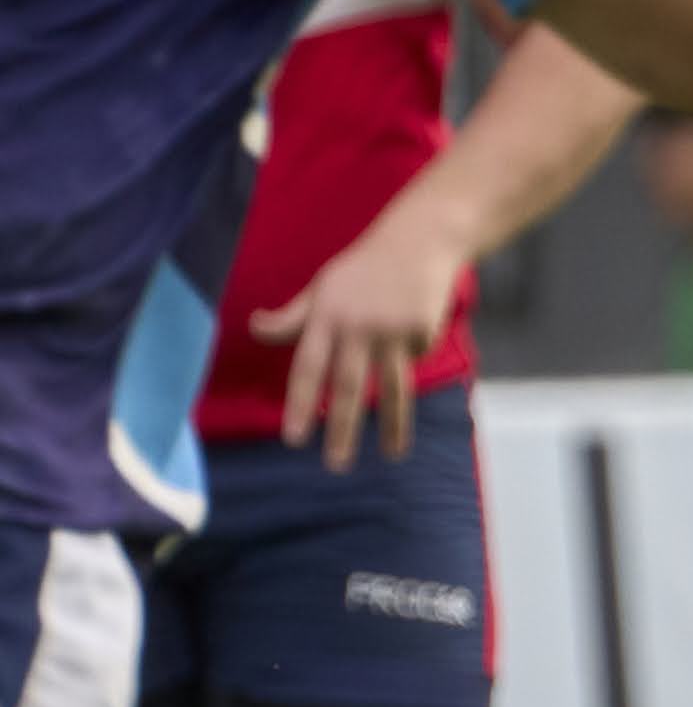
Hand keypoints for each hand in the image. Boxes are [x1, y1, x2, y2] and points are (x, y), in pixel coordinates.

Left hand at [254, 218, 471, 468]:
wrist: (420, 240)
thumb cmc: (365, 266)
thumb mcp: (323, 288)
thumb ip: (293, 317)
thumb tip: (256, 328)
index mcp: (326, 315)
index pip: (307, 368)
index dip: (301, 405)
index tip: (295, 439)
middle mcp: (356, 326)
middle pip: (348, 387)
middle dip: (342, 429)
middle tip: (336, 465)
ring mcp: (392, 330)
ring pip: (391, 389)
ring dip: (393, 426)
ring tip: (393, 456)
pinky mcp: (421, 331)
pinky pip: (414, 360)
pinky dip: (411, 357)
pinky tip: (416, 334)